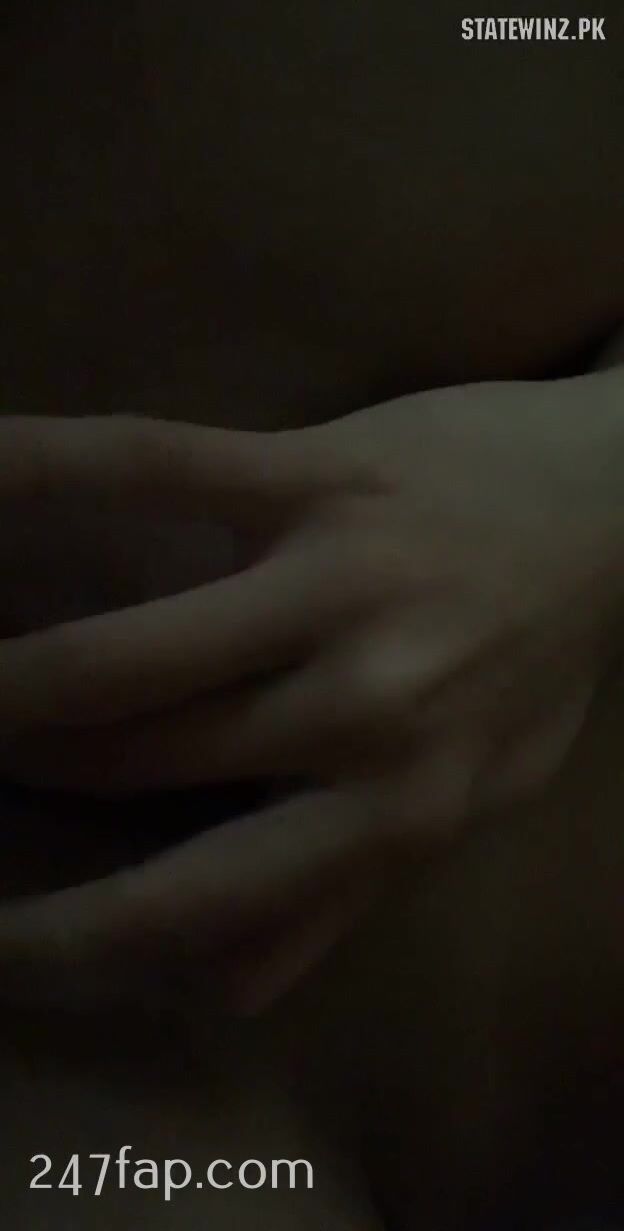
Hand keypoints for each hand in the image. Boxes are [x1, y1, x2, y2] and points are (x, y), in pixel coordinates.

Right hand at [1, 376, 621, 1008]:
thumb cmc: (538, 659)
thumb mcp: (473, 801)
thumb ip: (351, 896)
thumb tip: (231, 991)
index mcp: (399, 808)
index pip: (198, 903)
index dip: (73, 944)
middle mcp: (363, 709)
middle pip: (135, 758)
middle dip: (23, 765)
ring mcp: (339, 583)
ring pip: (122, 654)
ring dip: (12, 682)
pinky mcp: (326, 473)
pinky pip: (157, 467)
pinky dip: (41, 468)